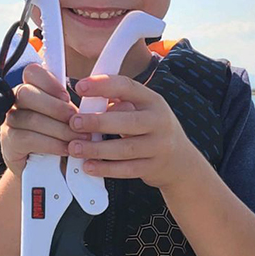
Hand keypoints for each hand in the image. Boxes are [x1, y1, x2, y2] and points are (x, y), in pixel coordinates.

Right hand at [0, 63, 87, 177]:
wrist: (47, 172)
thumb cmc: (62, 139)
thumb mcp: (73, 121)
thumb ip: (81, 108)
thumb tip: (108, 102)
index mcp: (33, 89)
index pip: (32, 73)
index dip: (49, 81)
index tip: (67, 96)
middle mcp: (16, 102)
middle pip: (26, 93)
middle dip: (55, 107)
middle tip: (75, 120)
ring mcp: (10, 122)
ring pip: (31, 118)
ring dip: (59, 129)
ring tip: (77, 139)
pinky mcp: (9, 142)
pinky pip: (27, 138)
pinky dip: (50, 144)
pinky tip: (64, 149)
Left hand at [67, 74, 199, 189]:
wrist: (180, 160)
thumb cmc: (151, 128)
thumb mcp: (142, 109)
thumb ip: (119, 103)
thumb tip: (88, 100)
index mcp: (152, 100)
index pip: (127, 87)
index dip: (103, 85)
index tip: (80, 86)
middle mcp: (159, 121)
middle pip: (128, 121)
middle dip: (98, 121)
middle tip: (74, 122)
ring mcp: (158, 146)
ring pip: (125, 148)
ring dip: (97, 149)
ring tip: (75, 148)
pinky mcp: (153, 167)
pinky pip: (127, 169)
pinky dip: (106, 169)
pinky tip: (88, 166)